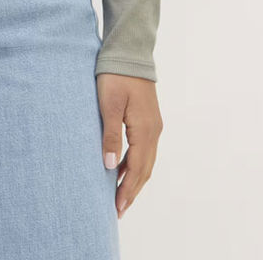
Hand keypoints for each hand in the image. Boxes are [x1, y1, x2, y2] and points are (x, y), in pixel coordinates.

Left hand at [96, 73, 162, 217]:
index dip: (128, 190)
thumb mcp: (108, 105)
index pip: (137, 169)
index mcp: (145, 130)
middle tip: (119, 210)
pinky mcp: (149, 119)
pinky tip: (122, 167)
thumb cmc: (116, 76)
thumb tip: (110, 167)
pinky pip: (144, 148)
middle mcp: (154, 131)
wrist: (129, 52)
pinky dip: (134, 163)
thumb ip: (110, 136)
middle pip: (145, 169)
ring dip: (134, 178)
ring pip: (146, 160)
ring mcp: (153, 125)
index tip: (117, 208)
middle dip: (132, 190)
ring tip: (120, 195)